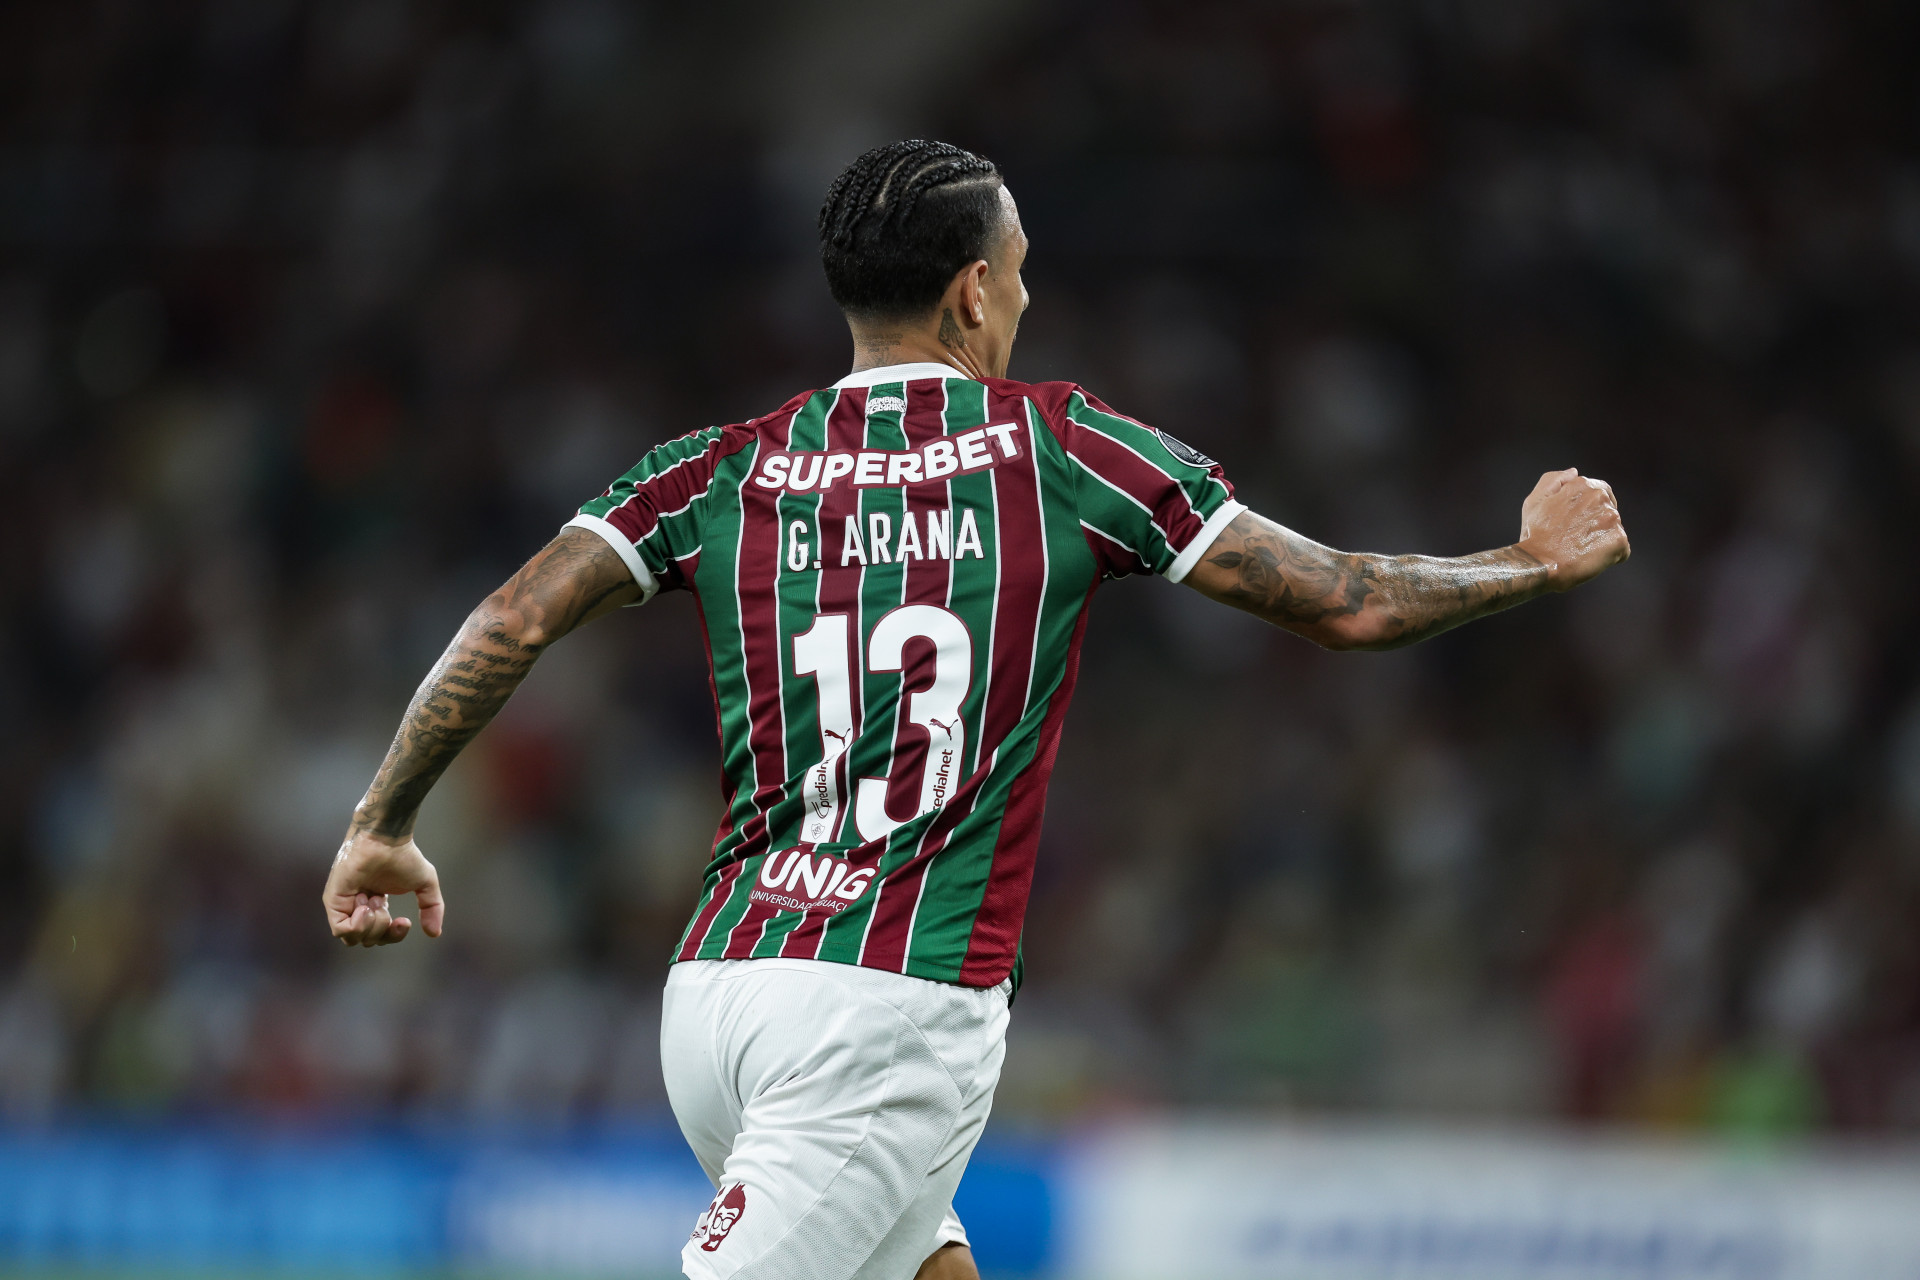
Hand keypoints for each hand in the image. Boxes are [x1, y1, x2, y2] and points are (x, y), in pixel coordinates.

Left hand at [323, 826, 444, 946]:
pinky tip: (365, 904)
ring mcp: (344, 905)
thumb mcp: (426, 884)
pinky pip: (341, 931)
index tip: (404, 921)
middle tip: (384, 903)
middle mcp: (358, 907)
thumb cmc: (403, 856)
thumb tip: (435, 933)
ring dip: (371, 924)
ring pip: (353, 939)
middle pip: (368, 940)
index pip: (381, 936)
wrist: (386, 840)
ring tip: (375, 900)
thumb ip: (432, 908)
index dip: (394, 935)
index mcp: (377, 905)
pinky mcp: (333, 901)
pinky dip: (357, 925)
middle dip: (382, 929)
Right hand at [1516, 468, 1629, 590]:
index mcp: (1583, 485)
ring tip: (1580, 550)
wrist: (1540, 564)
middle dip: (1596, 525)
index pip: (1600, 493)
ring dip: (1601, 541)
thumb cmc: (1535, 535)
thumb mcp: (1535, 501)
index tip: (1574, 525)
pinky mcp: (1619, 539)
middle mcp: (1601, 497)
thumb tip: (1574, 472)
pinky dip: (1610, 557)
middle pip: (1609, 512)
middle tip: (1575, 539)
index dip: (1588, 511)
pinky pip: (1621, 550)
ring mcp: (1612, 518)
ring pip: (1614, 531)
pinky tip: (1590, 560)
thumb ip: (1554, 480)